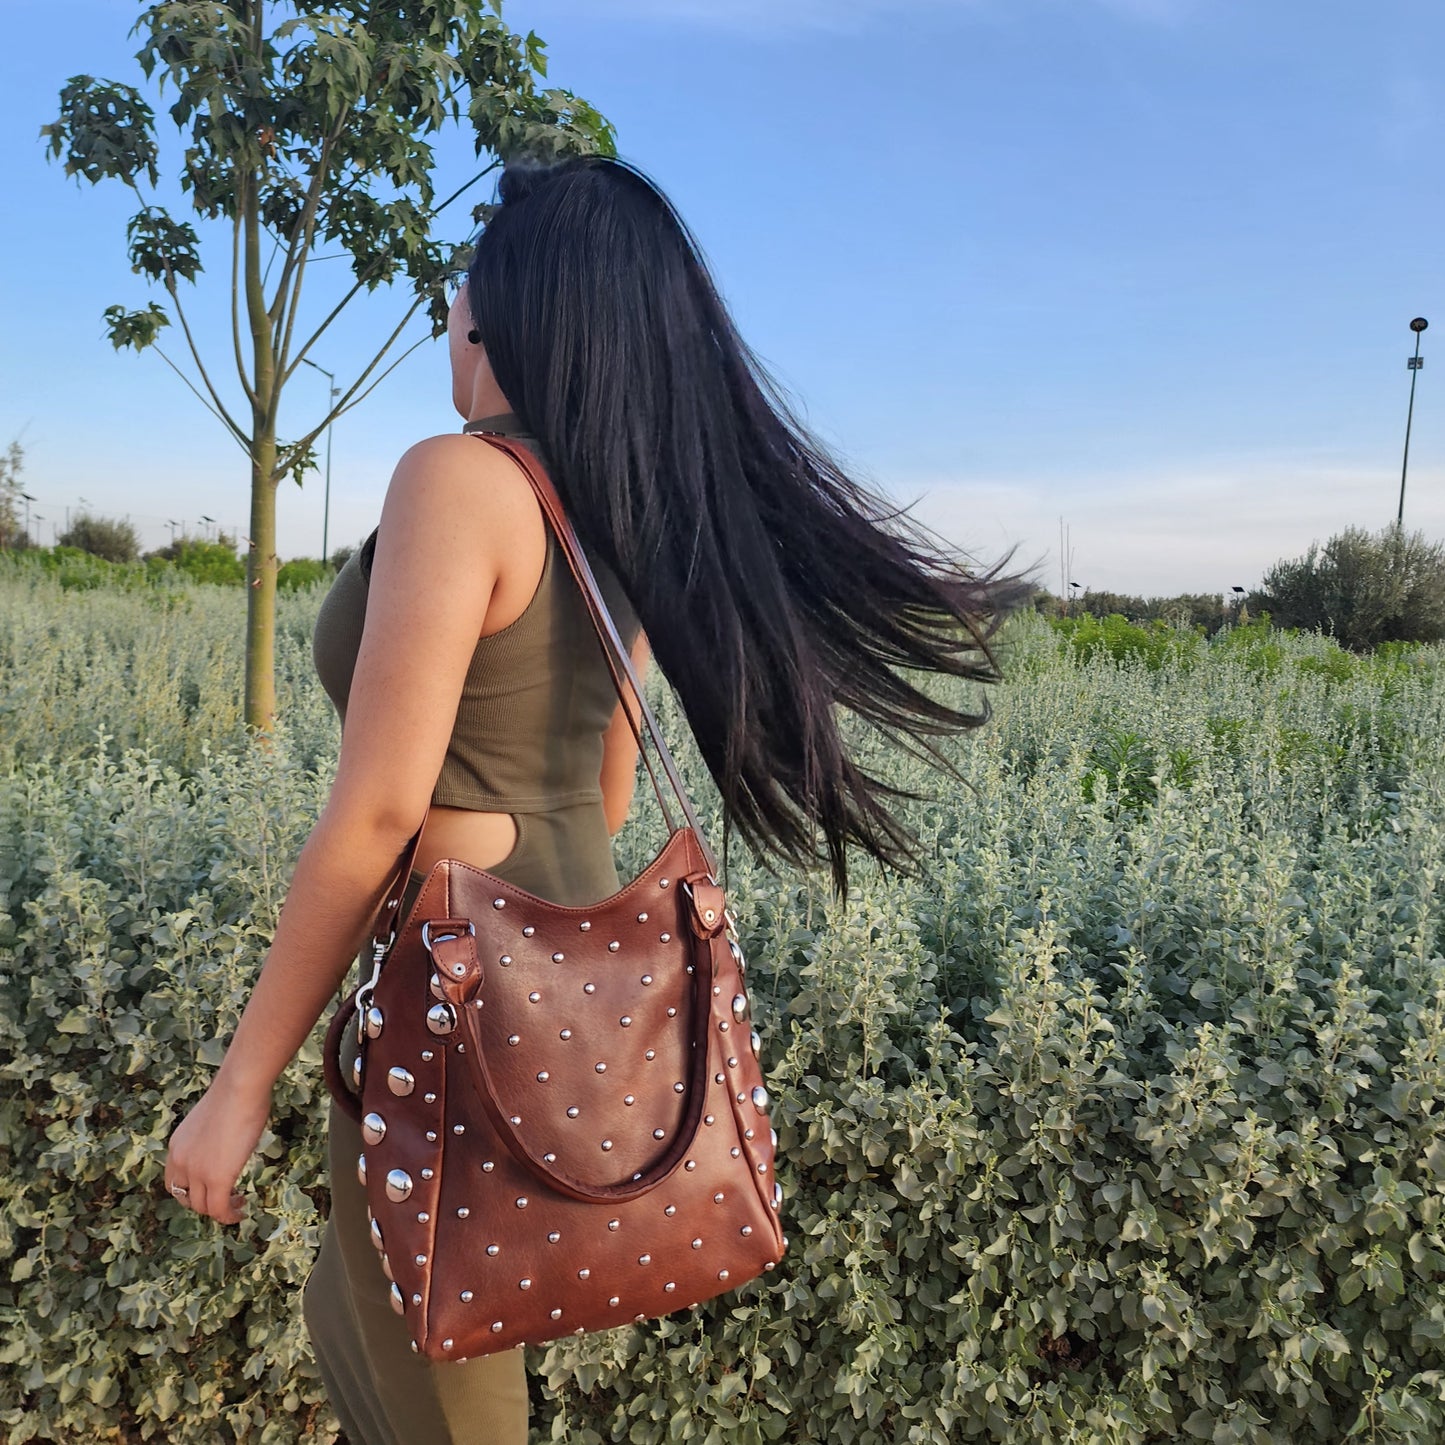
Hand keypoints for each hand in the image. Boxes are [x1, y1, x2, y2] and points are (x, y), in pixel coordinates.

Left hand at [164, 1074, 271, 1224]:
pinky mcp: (217, 1178)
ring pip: (203, 1207)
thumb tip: (227, 1140)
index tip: (212, 1188)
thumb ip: (211, 1137)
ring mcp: (197, 1172)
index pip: (175, 1181)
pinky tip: (240, 1212)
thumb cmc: (235, 1093)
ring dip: (220, 1210)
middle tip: (226, 1197)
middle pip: (185, 1198)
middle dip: (204, 1203)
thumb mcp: (212, 1120)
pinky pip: (219, 1209)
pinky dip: (229, 1215)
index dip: (191, 1191)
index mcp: (176, 1146)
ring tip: (238, 1203)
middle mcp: (180, 1162)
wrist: (240, 1087)